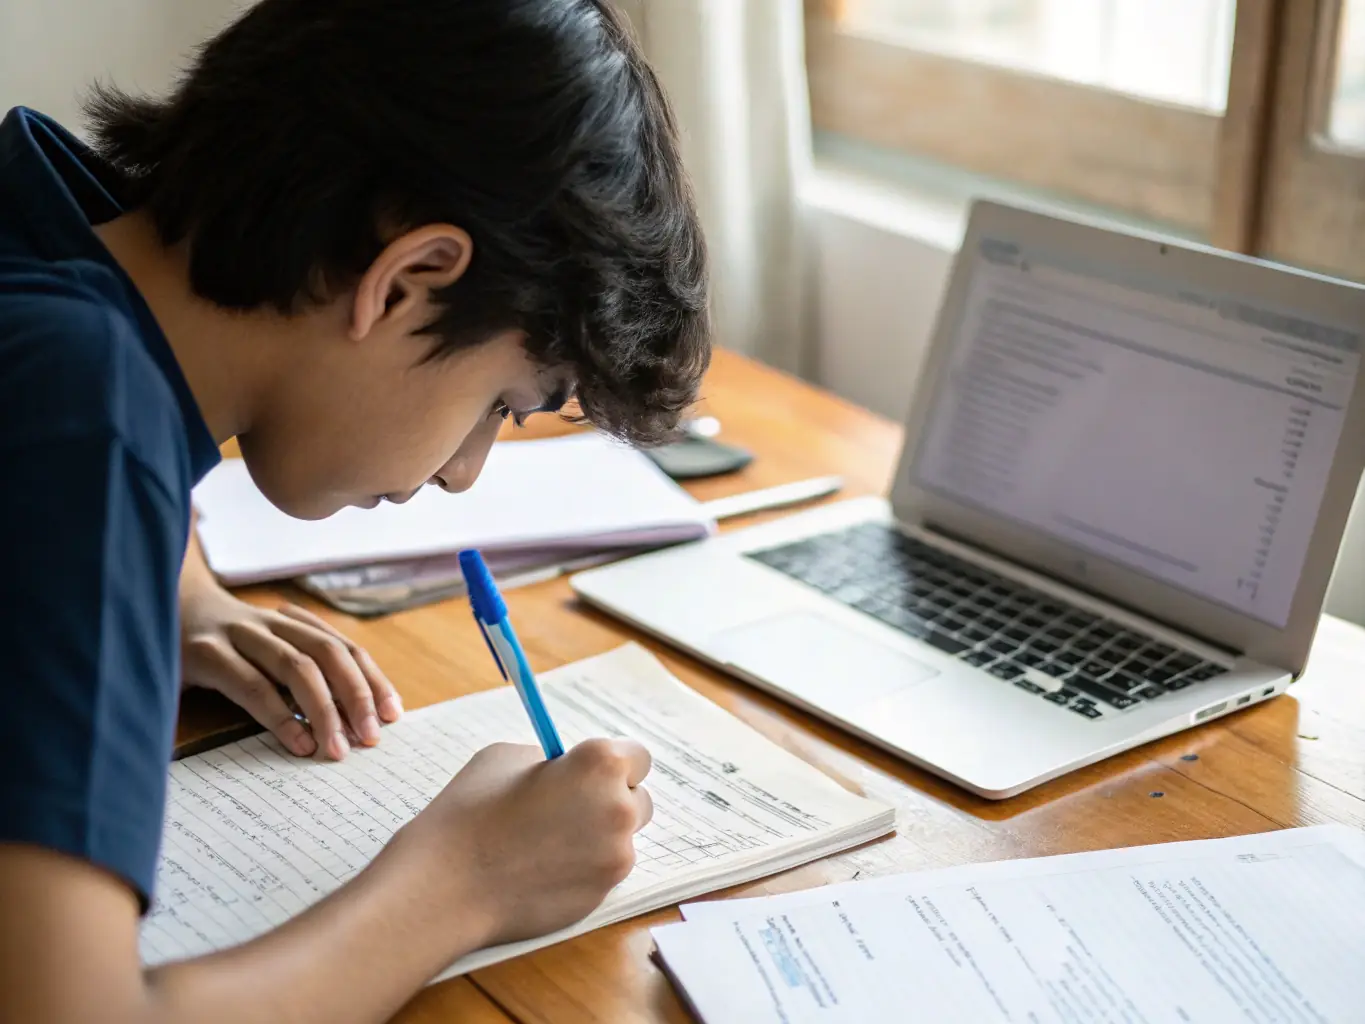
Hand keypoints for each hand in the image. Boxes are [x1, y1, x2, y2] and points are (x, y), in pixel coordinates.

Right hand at [180, 585, 401, 760]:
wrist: (154, 603)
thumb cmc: (220, 643)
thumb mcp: (262, 650)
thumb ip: (297, 675)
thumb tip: (348, 720)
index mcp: (293, 624)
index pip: (345, 649)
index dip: (372, 680)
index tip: (393, 715)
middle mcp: (272, 624)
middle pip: (330, 654)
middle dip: (357, 695)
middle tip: (372, 737)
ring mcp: (238, 634)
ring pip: (296, 668)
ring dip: (324, 710)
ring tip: (337, 748)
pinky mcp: (205, 654)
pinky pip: (251, 685)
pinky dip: (279, 715)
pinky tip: (297, 742)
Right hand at [395, 739, 653, 949]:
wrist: (448, 883)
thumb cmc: (471, 812)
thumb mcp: (507, 758)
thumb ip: (552, 761)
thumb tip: (569, 770)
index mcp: (599, 764)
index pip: (637, 757)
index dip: (614, 765)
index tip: (592, 774)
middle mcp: (619, 807)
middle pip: (638, 799)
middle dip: (611, 802)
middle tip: (570, 809)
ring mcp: (615, 855)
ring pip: (621, 839)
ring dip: (599, 838)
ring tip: (549, 843)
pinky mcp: (603, 893)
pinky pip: (604, 872)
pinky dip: (584, 869)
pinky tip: (543, 870)